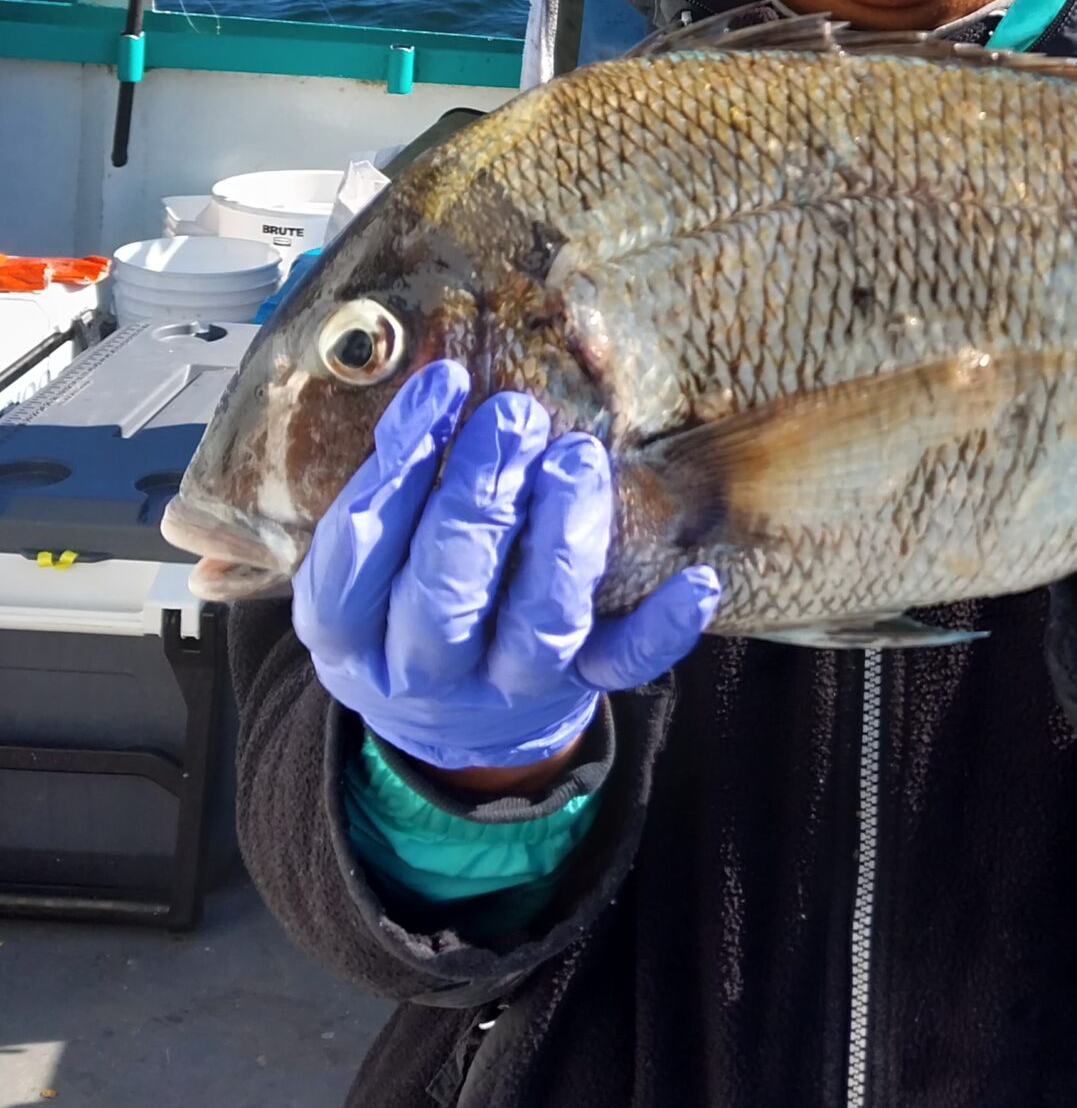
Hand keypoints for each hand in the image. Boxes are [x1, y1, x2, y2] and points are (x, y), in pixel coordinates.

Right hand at [293, 360, 719, 773]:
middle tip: (516, 415)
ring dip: (561, 538)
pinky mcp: (575, 692)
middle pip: (446, 589)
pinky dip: (662, 627)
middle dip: (482, 495)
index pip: (362, 545)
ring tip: (578, 458)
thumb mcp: (373, 561)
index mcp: (349, 630)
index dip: (401, 460)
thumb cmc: (406, 605)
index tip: (444, 382)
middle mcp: (421, 669)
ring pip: (537, 623)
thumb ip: (395, 484)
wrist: (452, 727)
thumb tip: (440, 380)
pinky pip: (623, 666)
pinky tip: (696, 580)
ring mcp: (503, 687)